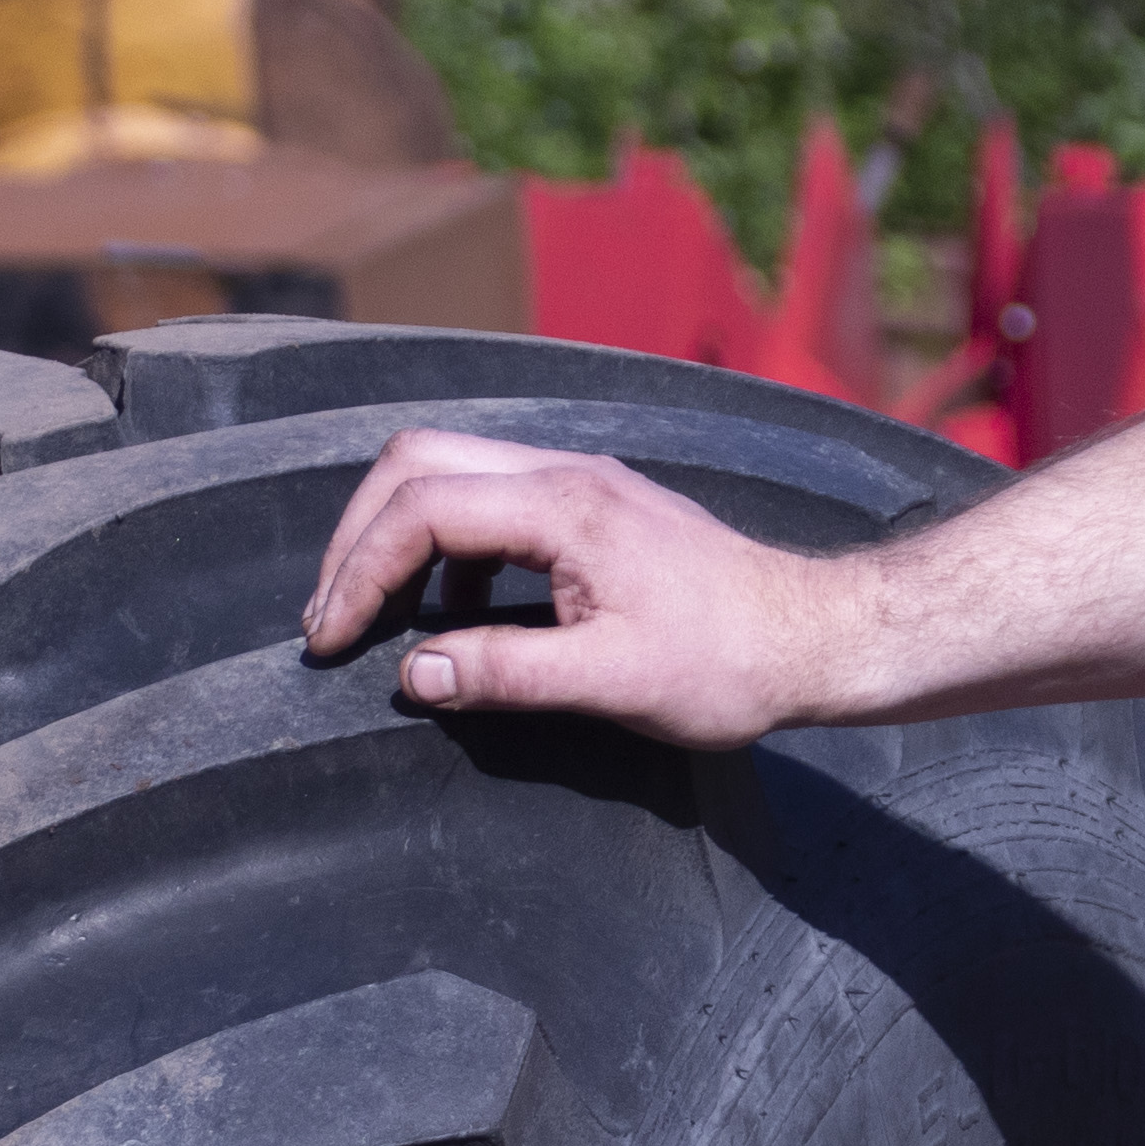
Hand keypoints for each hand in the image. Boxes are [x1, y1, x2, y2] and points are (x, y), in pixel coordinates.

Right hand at [297, 429, 834, 746]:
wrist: (813, 637)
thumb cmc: (728, 663)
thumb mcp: (614, 684)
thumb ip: (508, 675)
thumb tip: (413, 673)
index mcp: (563, 506)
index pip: (423, 509)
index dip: (359, 570)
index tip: (330, 639)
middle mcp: (564, 472)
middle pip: (419, 461)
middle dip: (358, 534)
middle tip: (331, 618)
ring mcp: (578, 482)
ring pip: (450, 471)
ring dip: (398, 534)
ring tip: (372, 618)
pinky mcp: (590, 507)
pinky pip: (488, 500)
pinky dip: (445, 547)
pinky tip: (452, 618)